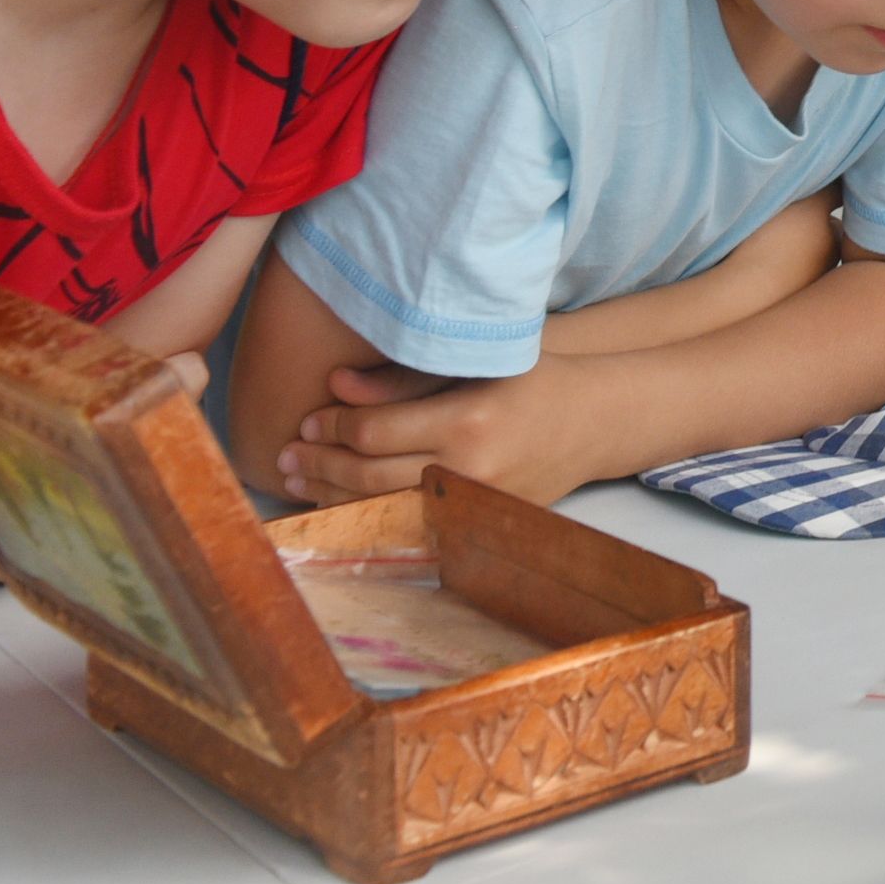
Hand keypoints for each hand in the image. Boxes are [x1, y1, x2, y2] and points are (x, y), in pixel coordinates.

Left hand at [276, 357, 607, 508]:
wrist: (598, 422)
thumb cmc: (535, 378)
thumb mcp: (477, 362)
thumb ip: (405, 378)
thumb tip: (337, 385)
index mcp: (468, 420)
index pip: (376, 433)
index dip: (333, 428)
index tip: (310, 419)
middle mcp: (470, 468)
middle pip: (370, 476)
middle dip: (320, 465)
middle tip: (286, 453)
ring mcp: (475, 502)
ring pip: (383, 507)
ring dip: (333, 494)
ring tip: (299, 480)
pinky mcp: (479, 521)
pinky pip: (409, 519)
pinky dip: (368, 511)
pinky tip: (341, 502)